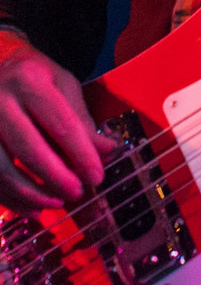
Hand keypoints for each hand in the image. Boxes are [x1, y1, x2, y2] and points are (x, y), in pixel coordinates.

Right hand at [0, 30, 114, 214]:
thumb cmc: (36, 77)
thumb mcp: (64, 86)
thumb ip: (82, 120)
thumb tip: (107, 152)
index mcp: (30, 82)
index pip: (60, 124)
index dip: (81, 154)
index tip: (97, 176)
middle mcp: (0, 102)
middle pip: (28, 148)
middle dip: (55, 177)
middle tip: (77, 193)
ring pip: (1, 168)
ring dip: (30, 193)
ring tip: (55, 203)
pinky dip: (9, 197)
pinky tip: (31, 207)